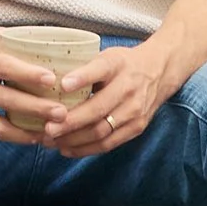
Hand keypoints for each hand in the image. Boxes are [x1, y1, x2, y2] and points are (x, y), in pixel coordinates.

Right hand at [0, 12, 74, 144]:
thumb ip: (12, 42)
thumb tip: (45, 44)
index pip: (6, 68)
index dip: (29, 74)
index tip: (51, 79)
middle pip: (8, 101)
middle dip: (37, 110)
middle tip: (61, 113)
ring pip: (0, 127)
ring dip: (27, 133)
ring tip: (49, 134)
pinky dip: (11, 136)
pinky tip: (29, 136)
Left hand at [43, 37, 178, 158]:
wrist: (159, 72)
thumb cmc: (124, 64)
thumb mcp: (107, 56)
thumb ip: (85, 69)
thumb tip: (50, 83)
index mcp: (117, 65)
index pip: (99, 70)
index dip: (81, 78)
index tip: (62, 85)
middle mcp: (128, 89)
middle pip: (97, 109)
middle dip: (70, 122)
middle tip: (47, 129)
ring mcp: (134, 112)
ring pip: (101, 131)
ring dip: (73, 140)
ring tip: (51, 142)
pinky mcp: (136, 128)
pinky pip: (108, 144)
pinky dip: (86, 149)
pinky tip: (67, 149)